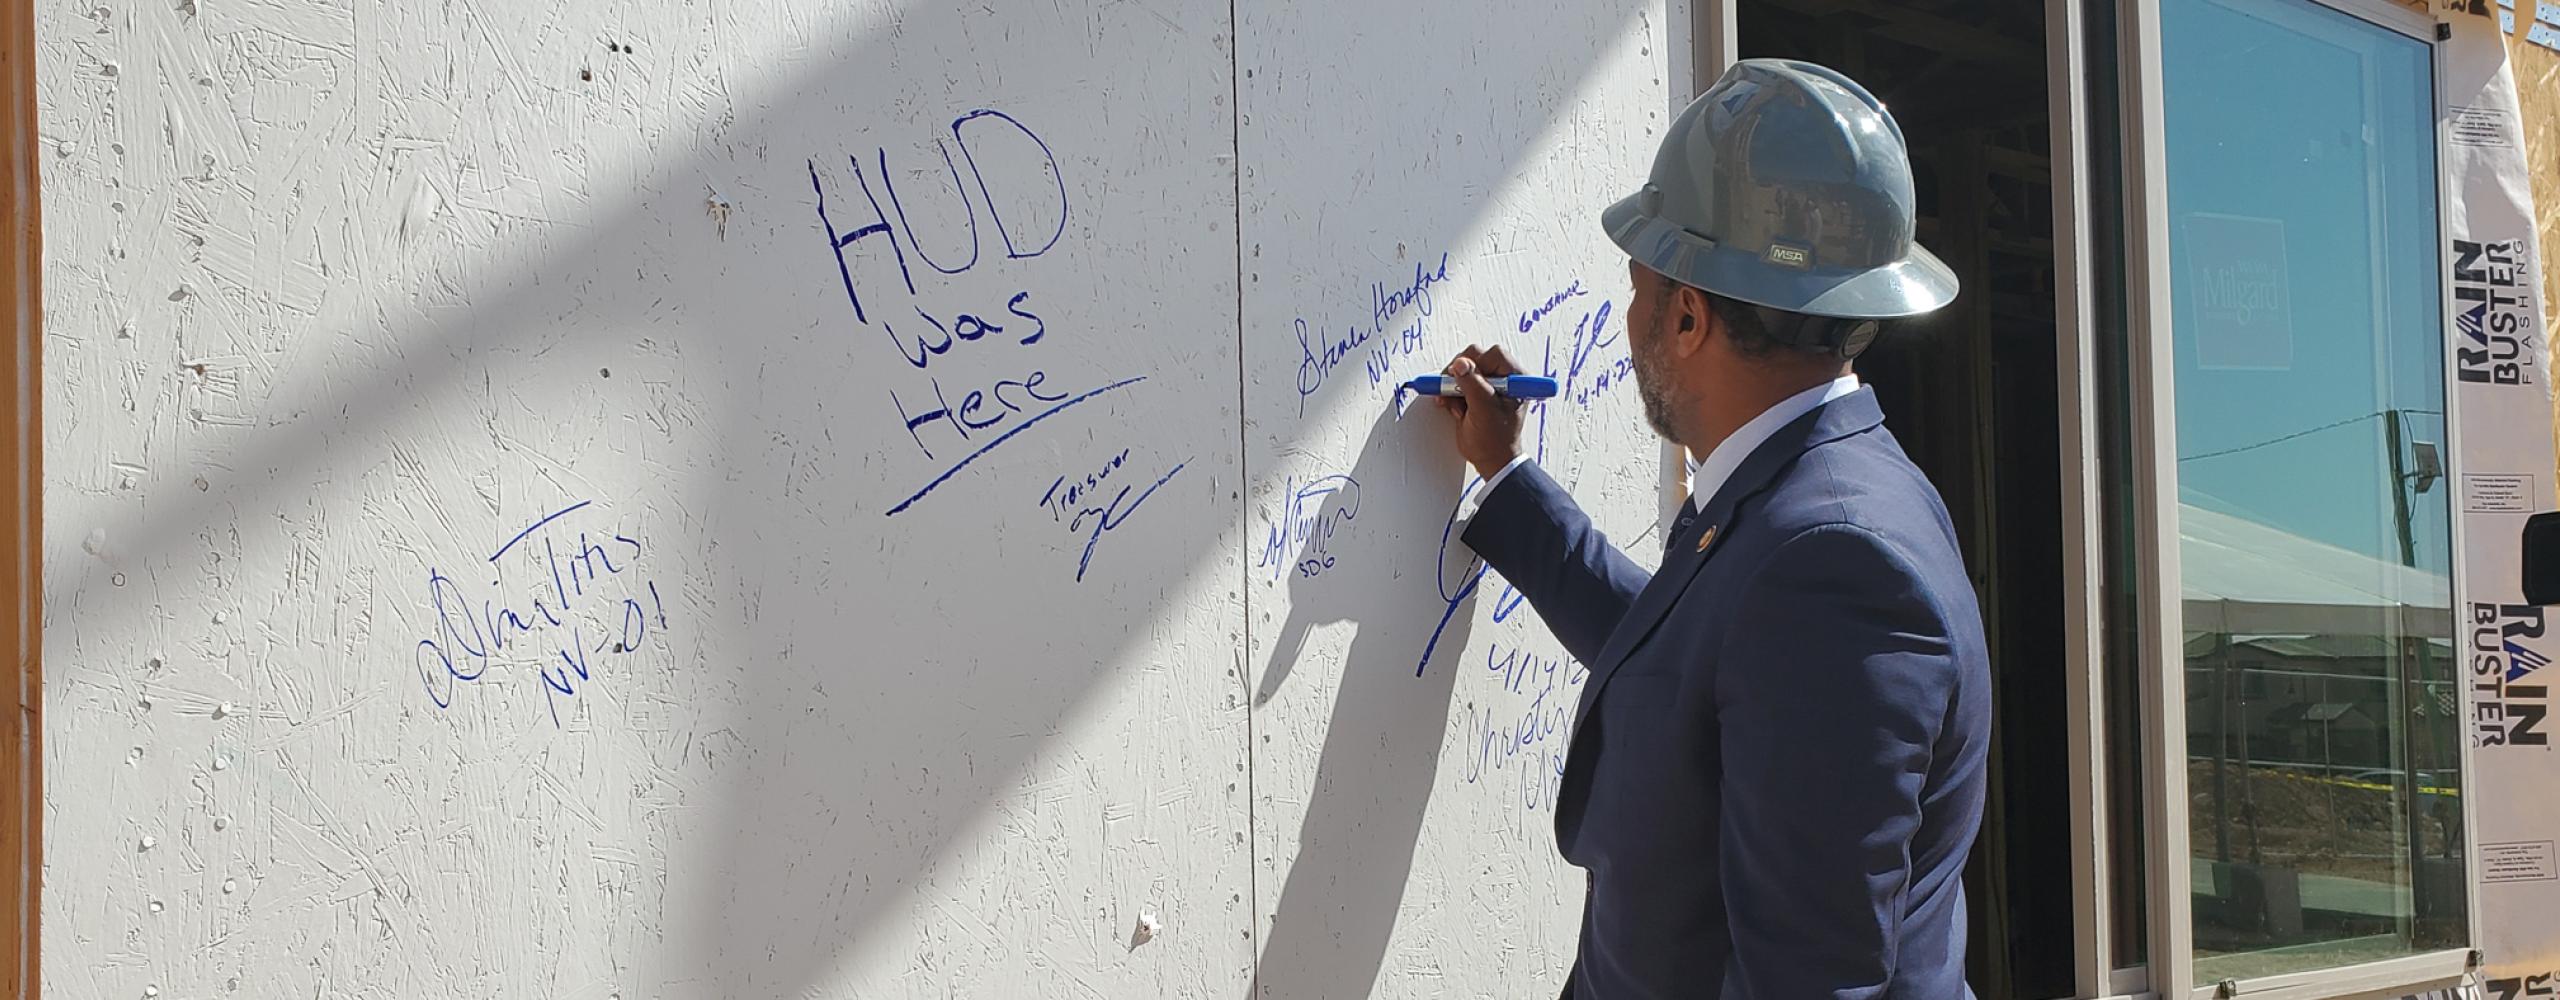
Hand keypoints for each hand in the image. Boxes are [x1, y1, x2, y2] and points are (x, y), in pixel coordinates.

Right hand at [1437, 345, 1525, 478]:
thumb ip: (1472, 384)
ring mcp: (1486, 385)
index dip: (1476, 364)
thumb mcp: (1484, 410)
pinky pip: (1455, 383)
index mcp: (1515, 378)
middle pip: (1475, 358)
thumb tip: (1460, 364)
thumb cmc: (1496, 440)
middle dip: (1460, 375)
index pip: (1494, 355)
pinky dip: (1450, 394)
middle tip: (1454, 390)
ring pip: (1461, 370)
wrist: (1489, 459)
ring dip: (1453, 387)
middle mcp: (1502, 378)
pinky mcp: (1473, 392)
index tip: (1465, 379)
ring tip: (1458, 406)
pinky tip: (1455, 409)